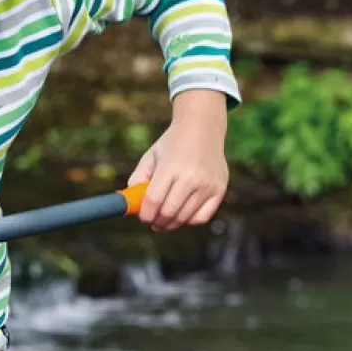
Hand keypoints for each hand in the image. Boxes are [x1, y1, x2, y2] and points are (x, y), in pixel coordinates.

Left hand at [128, 89, 228, 232]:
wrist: (203, 126)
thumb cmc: (173, 143)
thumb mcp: (151, 156)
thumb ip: (138, 179)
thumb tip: (132, 205)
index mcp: (171, 166)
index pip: (153, 200)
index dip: (145, 214)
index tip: (143, 217)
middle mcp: (192, 176)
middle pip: (168, 212)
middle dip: (156, 222)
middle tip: (152, 222)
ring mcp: (208, 184)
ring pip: (184, 218)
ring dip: (170, 224)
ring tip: (164, 220)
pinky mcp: (219, 189)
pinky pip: (201, 218)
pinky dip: (189, 221)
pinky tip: (182, 215)